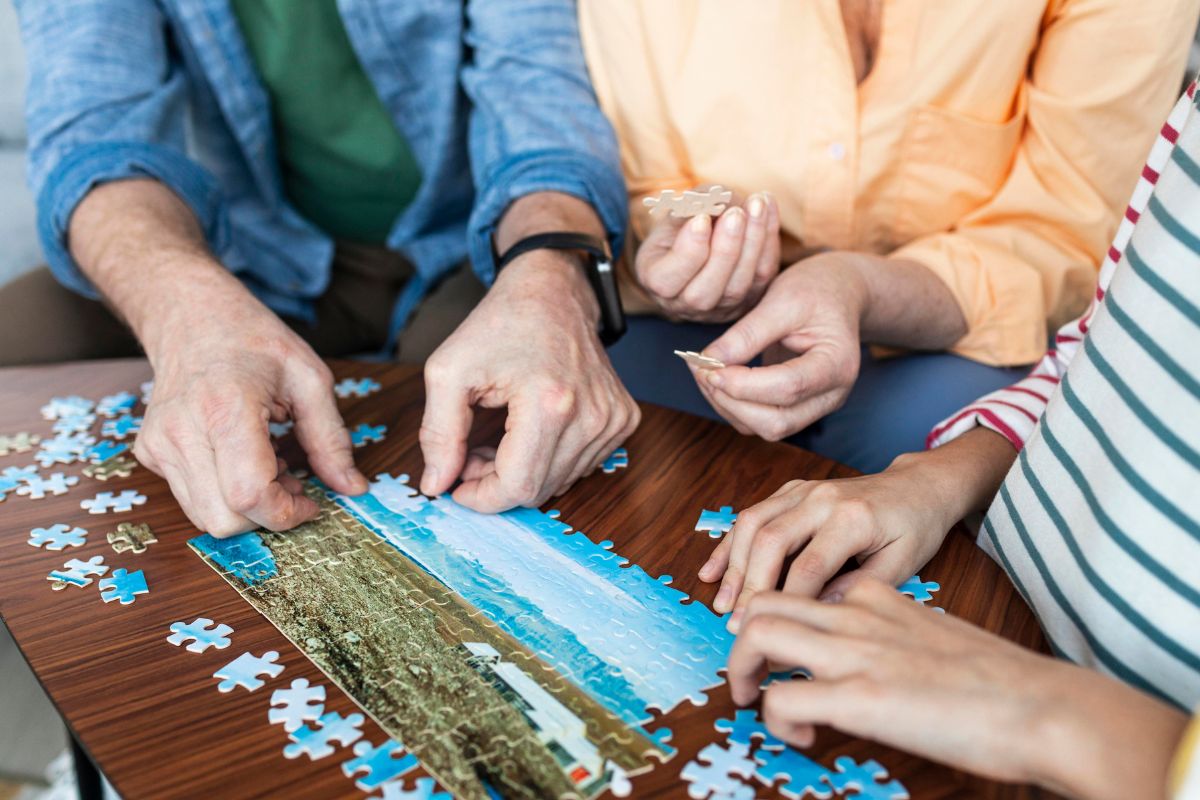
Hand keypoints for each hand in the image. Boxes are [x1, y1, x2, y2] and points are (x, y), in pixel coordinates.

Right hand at [134, 256, 367, 536]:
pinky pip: (192, 499)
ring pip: (206, 517)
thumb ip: (331, 439)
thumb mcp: (309, 379)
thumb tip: (353, 488)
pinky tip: (244, 459)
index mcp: (225, 409)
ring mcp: (159, 445)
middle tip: (294, 481)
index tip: (313, 502)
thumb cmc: (253, 339)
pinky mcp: (150, 453)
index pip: (250, 496)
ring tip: (271, 466)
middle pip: (224, 520)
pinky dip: (224, 494)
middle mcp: (181, 432)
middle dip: (268, 516)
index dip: (287, 513)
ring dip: (247, 508)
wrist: (191, 315)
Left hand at [418, 252, 639, 511]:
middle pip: (539, 489)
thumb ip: (438, 433)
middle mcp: (591, 416)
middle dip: (497, 482)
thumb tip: (437, 485)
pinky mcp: (623, 419)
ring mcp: (612, 419)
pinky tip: (531, 430)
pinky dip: (550, 459)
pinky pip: (580, 465)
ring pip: (560, 482)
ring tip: (501, 436)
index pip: (518, 486)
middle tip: (472, 451)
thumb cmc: (499, 325)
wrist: (551, 292)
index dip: (482, 497)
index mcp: (550, 403)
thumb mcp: (448, 371)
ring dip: (523, 471)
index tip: (457, 482)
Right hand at [634, 191, 779, 322]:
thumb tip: (717, 202)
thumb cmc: (680, 228)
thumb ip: (689, 208)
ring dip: (752, 242)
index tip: (701, 217)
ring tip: (757, 203)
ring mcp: (720, 308)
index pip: (667, 280)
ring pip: (739, 286)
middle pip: (705, 292)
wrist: (700, 244)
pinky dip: (769, 238)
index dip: (688, 250)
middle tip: (735, 213)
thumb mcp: (673, 215)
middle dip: (724, 250)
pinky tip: (769, 205)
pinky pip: (763, 274)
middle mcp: (687, 305)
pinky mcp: (750, 299)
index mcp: (658, 284)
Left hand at [693, 253, 867, 440]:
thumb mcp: (783, 299)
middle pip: (778, 422)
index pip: (789, 387)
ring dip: (728, 406)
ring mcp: (815, 406)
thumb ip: (748, 333)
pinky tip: (716, 379)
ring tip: (704, 372)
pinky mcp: (796, 407)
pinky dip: (733, 406)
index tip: (711, 368)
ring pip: (766, 428)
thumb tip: (710, 361)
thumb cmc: (816, 291)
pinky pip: (760, 422)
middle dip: (733, 402)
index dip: (745, 384)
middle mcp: (831, 394)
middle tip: (702, 371)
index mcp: (837, 364)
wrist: (838, 294)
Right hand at [699, 461, 958, 620]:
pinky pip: (751, 514)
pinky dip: (729, 544)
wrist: (918, 485)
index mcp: (853, 518)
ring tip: (722, 604)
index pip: (809, 566)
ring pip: (752, 524)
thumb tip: (814, 612)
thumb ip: (859, 587)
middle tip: (737, 625)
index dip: (788, 604)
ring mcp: (802, 490)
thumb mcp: (903, 564)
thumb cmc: (914, 528)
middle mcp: (821, 498)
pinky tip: (711, 572)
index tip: (777, 638)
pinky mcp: (791, 490)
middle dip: (750, 586)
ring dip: (734, 566)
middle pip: (771, 541)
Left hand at [727, 583, 1189, 799]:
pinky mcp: (859, 697)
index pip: (799, 588)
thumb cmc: (998, 682)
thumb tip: (864, 665)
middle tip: (749, 678)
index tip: (780, 657)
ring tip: (755, 701)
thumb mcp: (931, 636)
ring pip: (756, 634)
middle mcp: (856, 615)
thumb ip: (890, 636)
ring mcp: (855, 652)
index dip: (776, 620)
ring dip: (741, 671)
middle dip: (740, 640)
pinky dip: (778, 722)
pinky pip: (782, 700)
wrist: (1043, 706)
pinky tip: (805, 738)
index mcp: (876, 597)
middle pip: (763, 602)